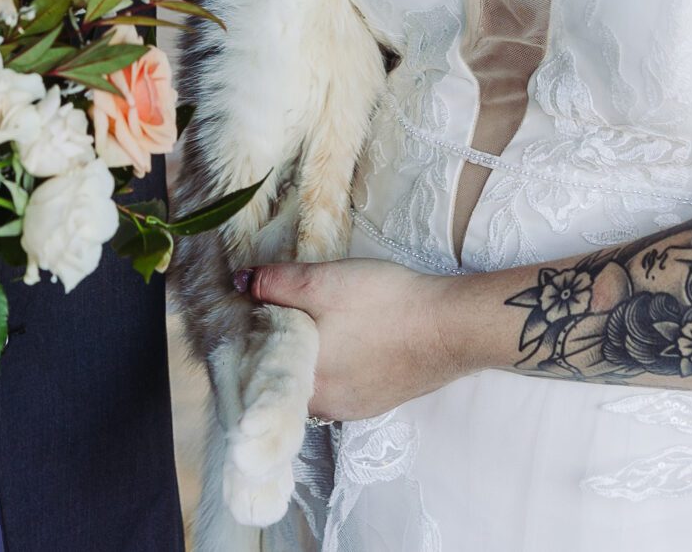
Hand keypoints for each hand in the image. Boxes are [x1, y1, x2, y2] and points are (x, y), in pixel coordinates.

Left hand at [245, 257, 466, 421]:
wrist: (451, 326)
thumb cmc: (384, 305)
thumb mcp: (321, 282)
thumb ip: (274, 284)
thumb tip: (239, 283)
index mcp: (306, 385)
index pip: (260, 371)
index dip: (254, 341)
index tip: (252, 315)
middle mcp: (328, 408)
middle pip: (289, 378)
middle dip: (282, 348)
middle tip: (282, 312)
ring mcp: (358, 407)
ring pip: (318, 383)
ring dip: (313, 358)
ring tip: (316, 322)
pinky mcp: (381, 399)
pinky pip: (345, 384)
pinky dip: (339, 365)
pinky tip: (349, 338)